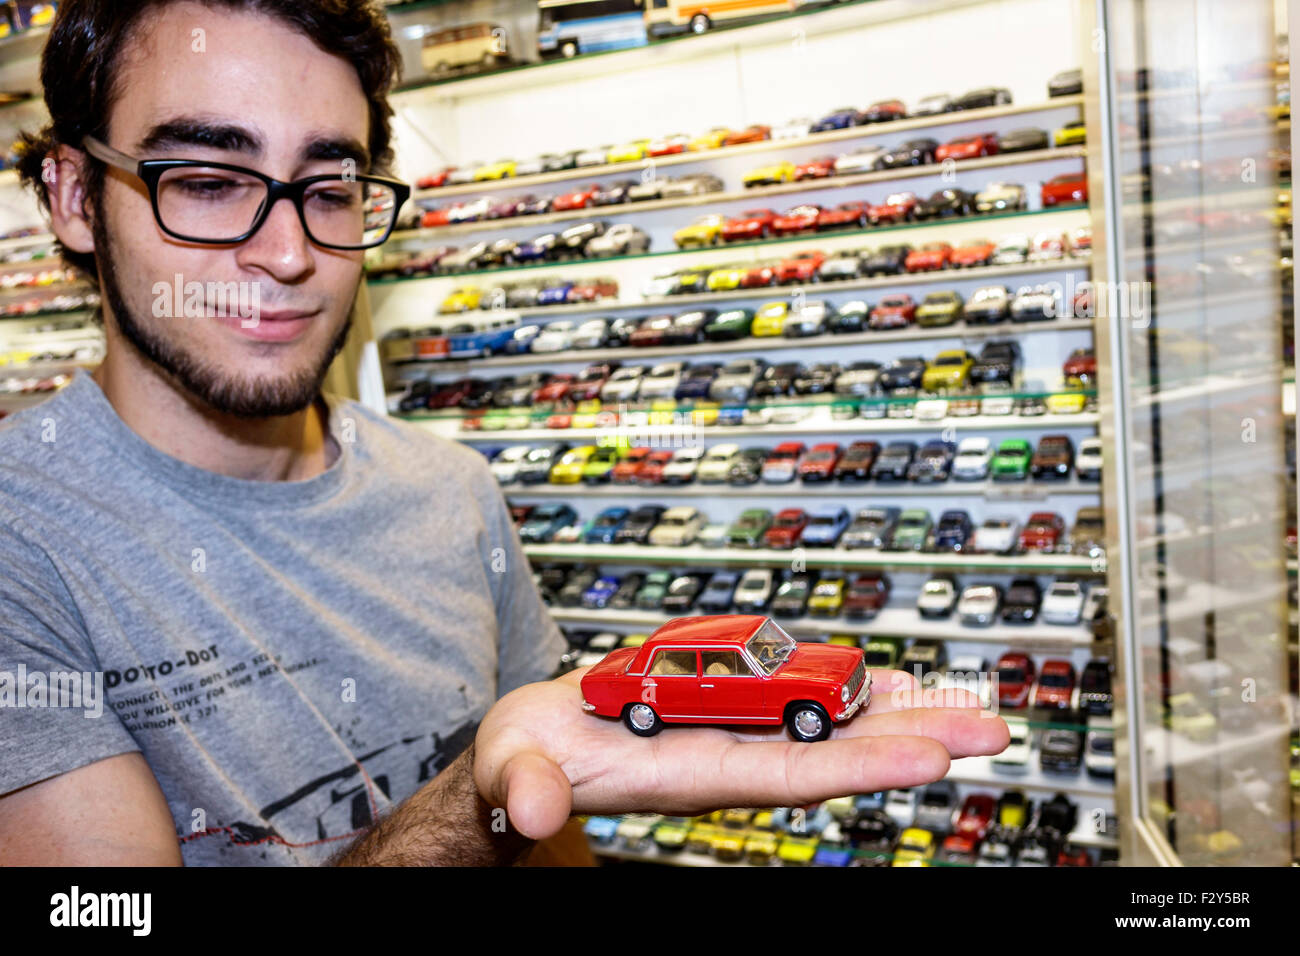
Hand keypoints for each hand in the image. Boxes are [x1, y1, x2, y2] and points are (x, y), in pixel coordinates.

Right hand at [473, 667, 1008, 839]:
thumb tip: (529, 802)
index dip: (858, 765)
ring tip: (965, 705)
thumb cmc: (531, 759)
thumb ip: (526, 785)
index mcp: (690, 772)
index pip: (788, 773)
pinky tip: (896, 682)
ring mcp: (733, 731)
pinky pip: (803, 698)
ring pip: (830, 723)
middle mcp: (728, 755)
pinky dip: (854, 689)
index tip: (925, 759)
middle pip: (834, 750)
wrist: (537, 745)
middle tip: (987, 731)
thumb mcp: (515, 768)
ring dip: (898, 713)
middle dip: (911, 740)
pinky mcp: (727, 707)